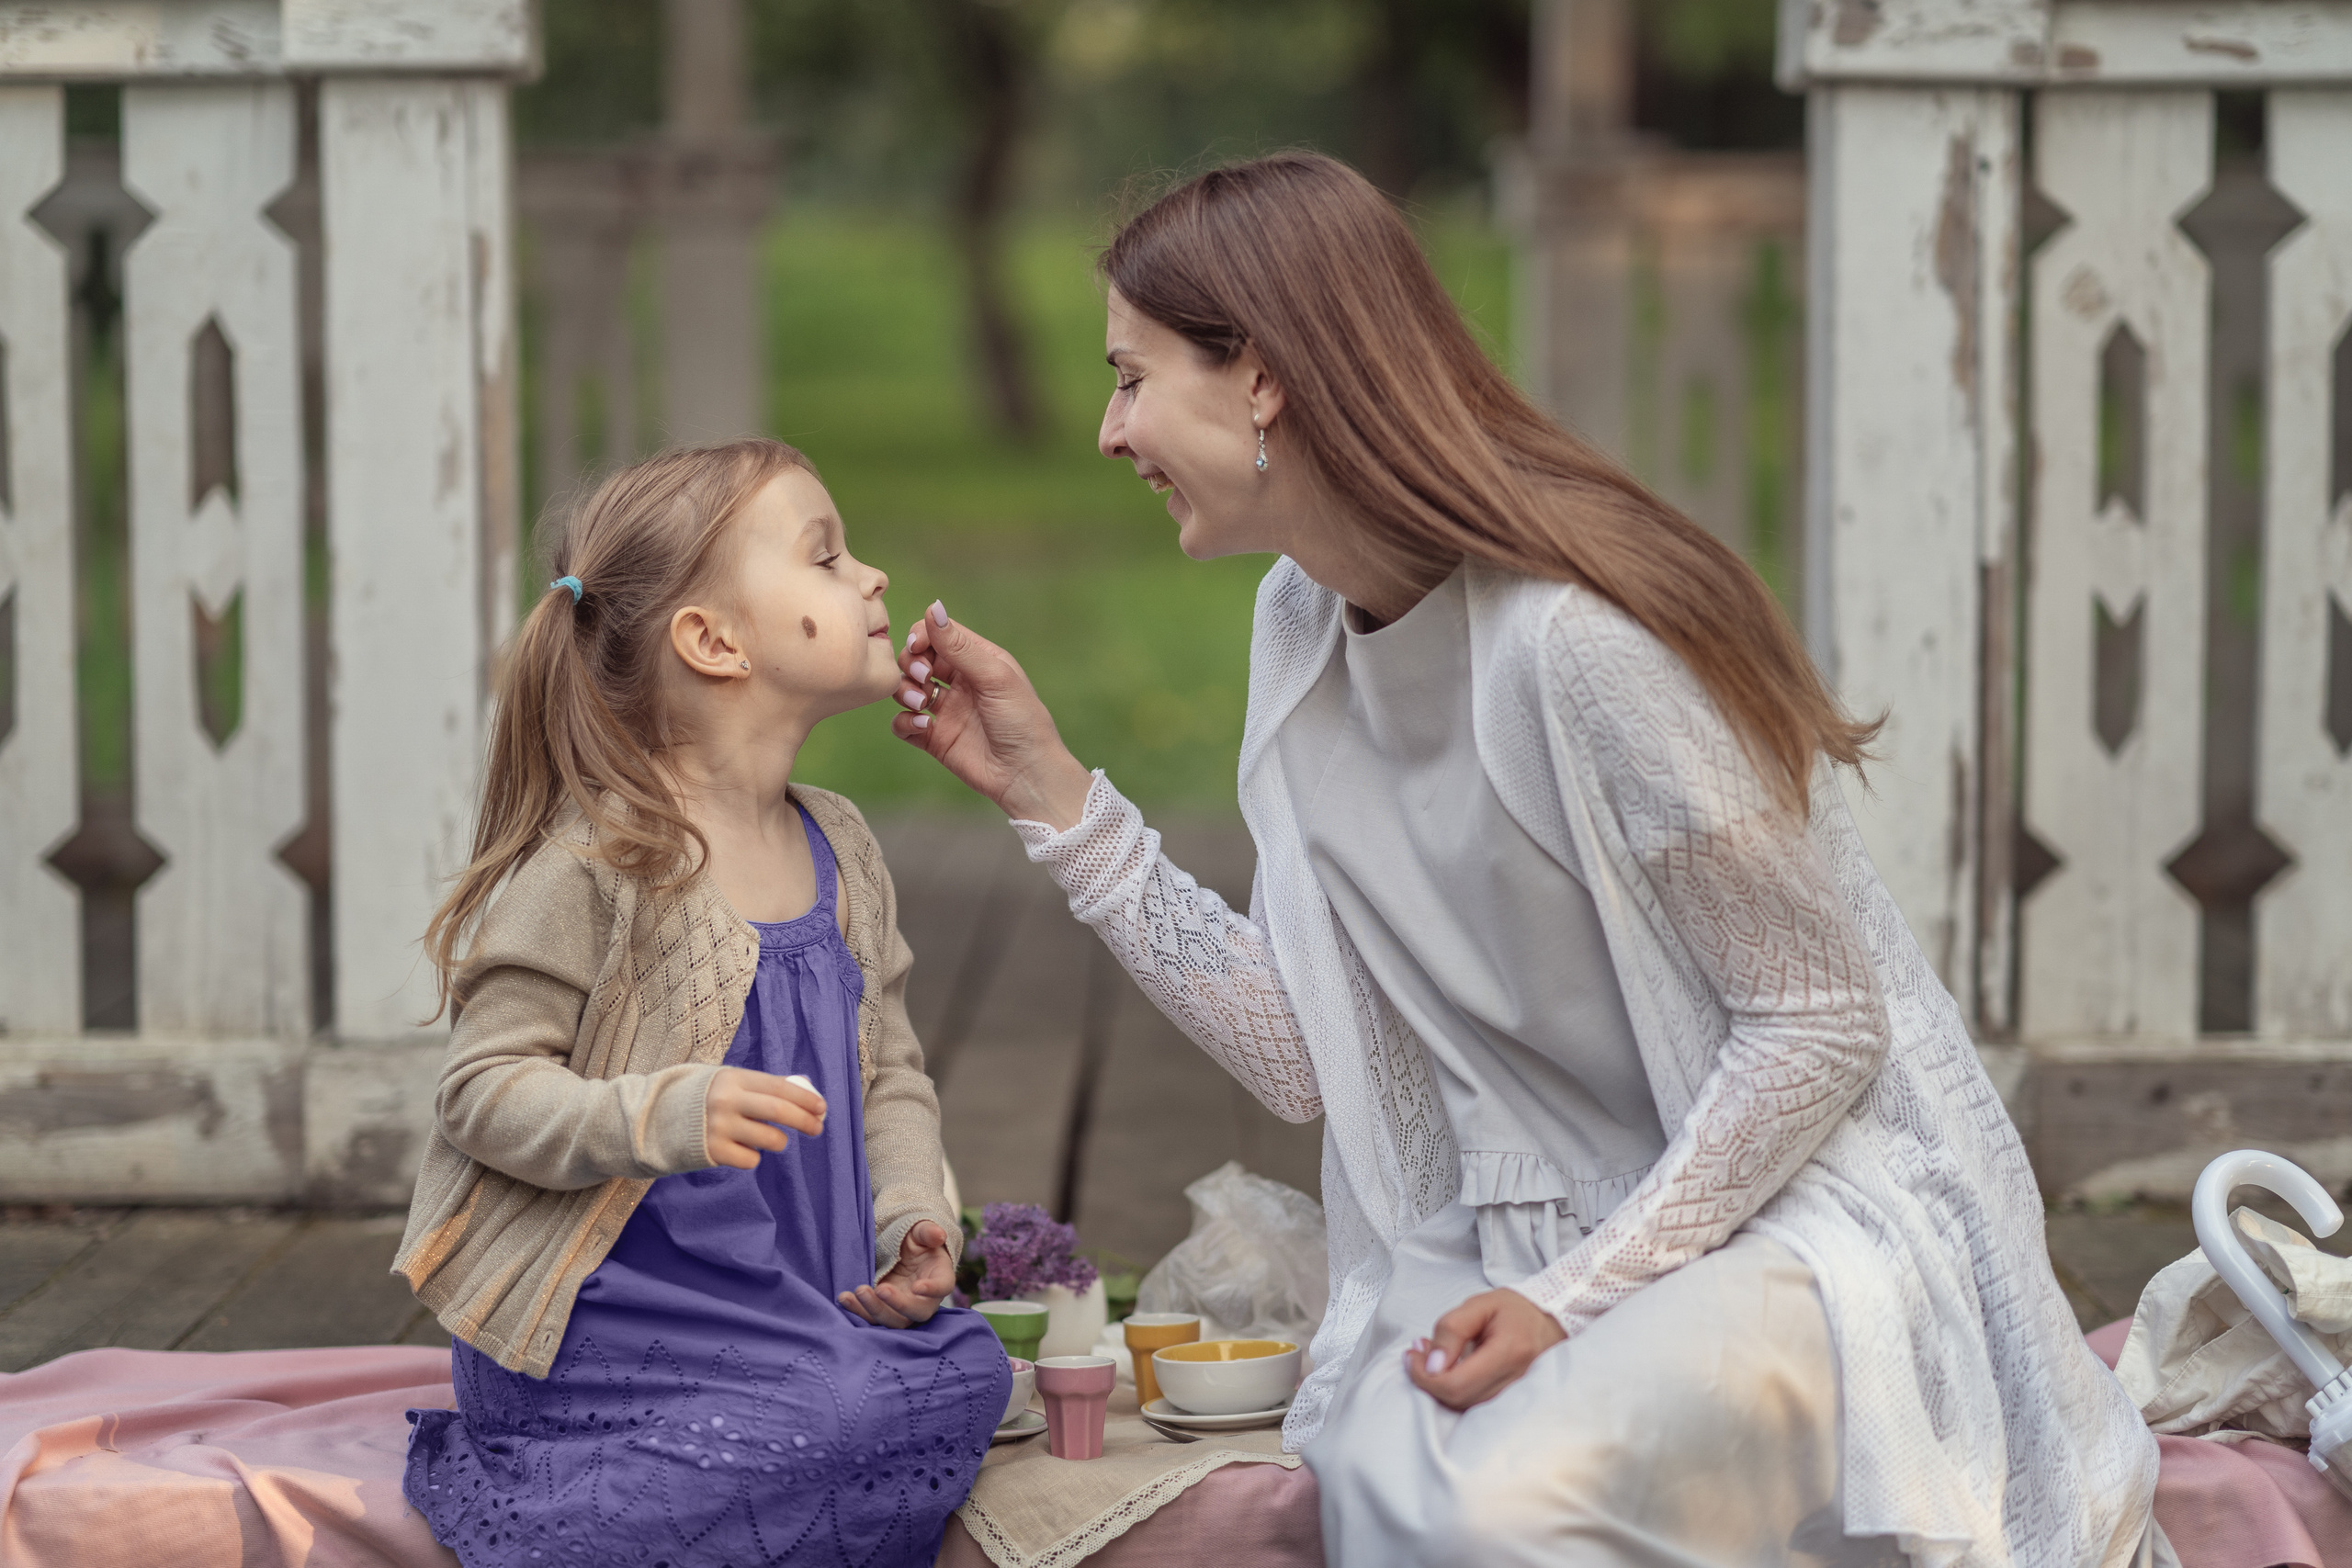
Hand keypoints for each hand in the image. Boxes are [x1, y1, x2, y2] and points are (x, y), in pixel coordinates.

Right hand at [703, 1067, 825, 1169]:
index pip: (780, 1087)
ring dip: (778, 1142)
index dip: (806, 1098)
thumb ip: (757, 1088)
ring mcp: (719, 1127)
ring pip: (770, 1140)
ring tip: (768, 1139)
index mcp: (733, 1079)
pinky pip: (750, 1159)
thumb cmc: (700, 1099)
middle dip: (805, 1121)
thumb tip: (802, 1095)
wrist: (653, 1119)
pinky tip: (738, 1149)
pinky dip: (752, 1156)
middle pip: (780, 1112)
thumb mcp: (725, 1082)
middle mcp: (727, 1101)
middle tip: (817, 1128)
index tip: (822, 1108)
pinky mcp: (713, 1152)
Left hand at [839, 1219, 955, 1327]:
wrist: (903, 1254)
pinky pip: (873, 1318)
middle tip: (880, 1289)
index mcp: (939, 1277)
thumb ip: (928, 1232)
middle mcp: (925, 1299)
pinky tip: (845, 1298)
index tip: (918, 1286)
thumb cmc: (917, 1243)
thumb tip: (938, 1234)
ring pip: (894, 1320)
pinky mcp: (885, 1311)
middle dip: (898, 1304)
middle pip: (917, 1312)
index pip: (942, 1287)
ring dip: (875, 1310)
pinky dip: (858, 1311)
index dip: (932, 1289)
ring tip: (859, 1291)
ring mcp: (904, 1309)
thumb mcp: (921, 1233)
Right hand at [891, 602, 1093, 829]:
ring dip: (905, 691)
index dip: (920, 637)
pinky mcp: (934, 738)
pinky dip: (904, 721)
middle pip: (916, 659)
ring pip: (906, 689)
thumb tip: (932, 607)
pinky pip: (903, 723)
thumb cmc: (1022, 721)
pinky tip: (922, 726)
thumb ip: (959, 645)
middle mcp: (959, 682)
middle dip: (911, 664)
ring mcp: (945, 711)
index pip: (936, 635)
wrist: (1027, 775)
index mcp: (977, 660)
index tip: (918, 648)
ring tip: (923, 705)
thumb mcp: (995, 676)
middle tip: (925, 678)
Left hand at [1403, 1287, 1565, 1410]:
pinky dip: (1454, 1390)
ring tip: (1431, 1356)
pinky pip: (1475, 1405)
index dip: (1426, 1377)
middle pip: (1459, 1399)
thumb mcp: (1478, 1305)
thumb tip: (1432, 1365)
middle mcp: (1516, 1381)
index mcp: (1510, 1353)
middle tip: (1418, 1352)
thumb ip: (1451, 1330)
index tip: (1412, 1355)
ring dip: (1439, 1386)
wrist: (1549, 1320)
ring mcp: (1516, 1396)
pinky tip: (1447, 1369)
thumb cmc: (1513, 1309)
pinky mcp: (1512, 1402)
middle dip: (1428, 1380)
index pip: (1457, 1384)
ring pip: (1465, 1406)